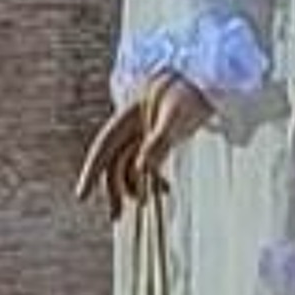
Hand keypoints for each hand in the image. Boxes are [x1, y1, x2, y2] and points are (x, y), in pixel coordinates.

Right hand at [75, 75, 212, 215]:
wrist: (213, 78)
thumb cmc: (194, 93)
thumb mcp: (177, 116)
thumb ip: (159, 142)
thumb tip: (142, 169)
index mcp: (129, 115)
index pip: (104, 146)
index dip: (91, 171)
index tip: (82, 196)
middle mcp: (134, 124)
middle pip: (115, 161)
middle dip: (113, 188)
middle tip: (116, 216)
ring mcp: (147, 131)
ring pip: (131, 164)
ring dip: (134, 185)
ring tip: (145, 202)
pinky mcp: (162, 137)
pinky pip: (150, 162)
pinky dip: (154, 177)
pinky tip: (165, 191)